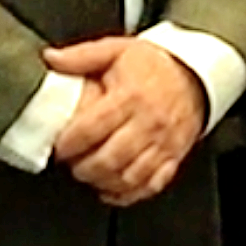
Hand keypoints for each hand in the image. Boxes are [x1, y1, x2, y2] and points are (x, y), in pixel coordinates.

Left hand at [43, 36, 203, 205]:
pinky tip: (112, 190)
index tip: (59, 147)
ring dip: (103, 182)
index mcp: (130, 97)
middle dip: (83, 168)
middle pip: (109, 159)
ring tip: (89, 175)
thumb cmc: (154, 65)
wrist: (195, 75)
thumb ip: (81, 56)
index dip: (68, 144)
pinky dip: (129, 194)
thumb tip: (50, 58)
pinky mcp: (173, 157)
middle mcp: (148, 123)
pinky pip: (151, 185)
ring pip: (129, 177)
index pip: (91, 129)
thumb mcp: (117, 50)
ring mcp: (163, 143)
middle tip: (72, 163)